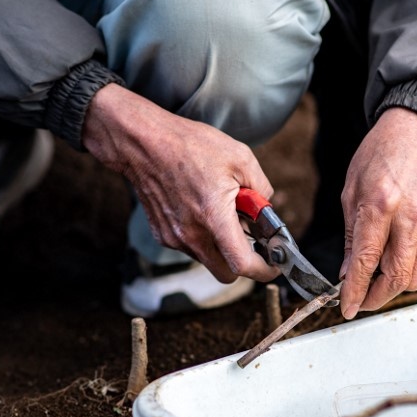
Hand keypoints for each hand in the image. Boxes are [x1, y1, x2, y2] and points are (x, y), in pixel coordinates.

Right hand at [81, 83, 279, 283]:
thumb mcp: (240, 157)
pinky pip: (190, 247)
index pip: (242, 265)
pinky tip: (202, 210)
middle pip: (225, 273)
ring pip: (208, 259)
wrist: (143, 143)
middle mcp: (191, 234)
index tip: (274, 265)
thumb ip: (262, 187)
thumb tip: (266, 205)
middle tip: (253, 242)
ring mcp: (174, 237)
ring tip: (222, 213)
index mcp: (214, 217)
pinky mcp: (163, 234)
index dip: (264, 270)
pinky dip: (202, 237)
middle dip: (243, 264)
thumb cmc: (189, 146)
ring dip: (221, 247)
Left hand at [339, 108, 416, 318]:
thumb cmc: (379, 156)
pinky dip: (409, 270)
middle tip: (360, 300)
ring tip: (375, 280)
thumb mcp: (351, 191)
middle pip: (397, 277)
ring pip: (415, 276)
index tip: (347, 308)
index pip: (367, 261)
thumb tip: (349, 273)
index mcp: (381, 204)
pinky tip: (393, 261)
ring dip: (393, 287)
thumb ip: (353, 236)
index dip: (356, 291)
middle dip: (376, 298)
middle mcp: (411, 217)